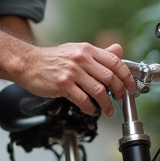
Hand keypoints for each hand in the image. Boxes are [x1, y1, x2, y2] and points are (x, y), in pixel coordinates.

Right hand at [19, 42, 133, 116]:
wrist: (28, 63)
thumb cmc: (52, 59)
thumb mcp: (76, 50)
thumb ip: (98, 54)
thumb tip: (118, 50)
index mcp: (87, 50)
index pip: (115, 62)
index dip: (126, 76)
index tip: (131, 86)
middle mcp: (81, 59)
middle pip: (109, 77)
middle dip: (119, 91)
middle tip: (120, 99)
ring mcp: (72, 72)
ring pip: (99, 90)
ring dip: (106, 104)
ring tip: (107, 110)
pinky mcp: (63, 85)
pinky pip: (83, 100)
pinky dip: (90, 108)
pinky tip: (90, 110)